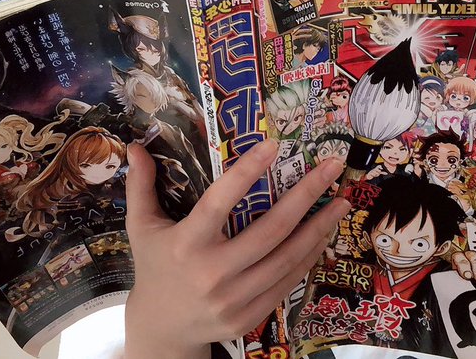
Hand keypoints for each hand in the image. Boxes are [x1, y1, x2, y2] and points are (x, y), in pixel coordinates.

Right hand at [124, 140, 349, 358]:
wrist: (161, 330)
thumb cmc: (154, 268)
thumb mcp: (141, 227)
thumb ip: (140, 186)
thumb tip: (135, 146)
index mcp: (186, 243)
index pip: (220, 201)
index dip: (248, 172)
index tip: (275, 144)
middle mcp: (212, 272)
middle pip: (270, 229)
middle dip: (307, 194)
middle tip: (332, 167)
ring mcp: (233, 298)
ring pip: (287, 257)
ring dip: (319, 226)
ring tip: (341, 201)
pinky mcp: (249, 317)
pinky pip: (287, 282)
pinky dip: (308, 257)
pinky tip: (322, 235)